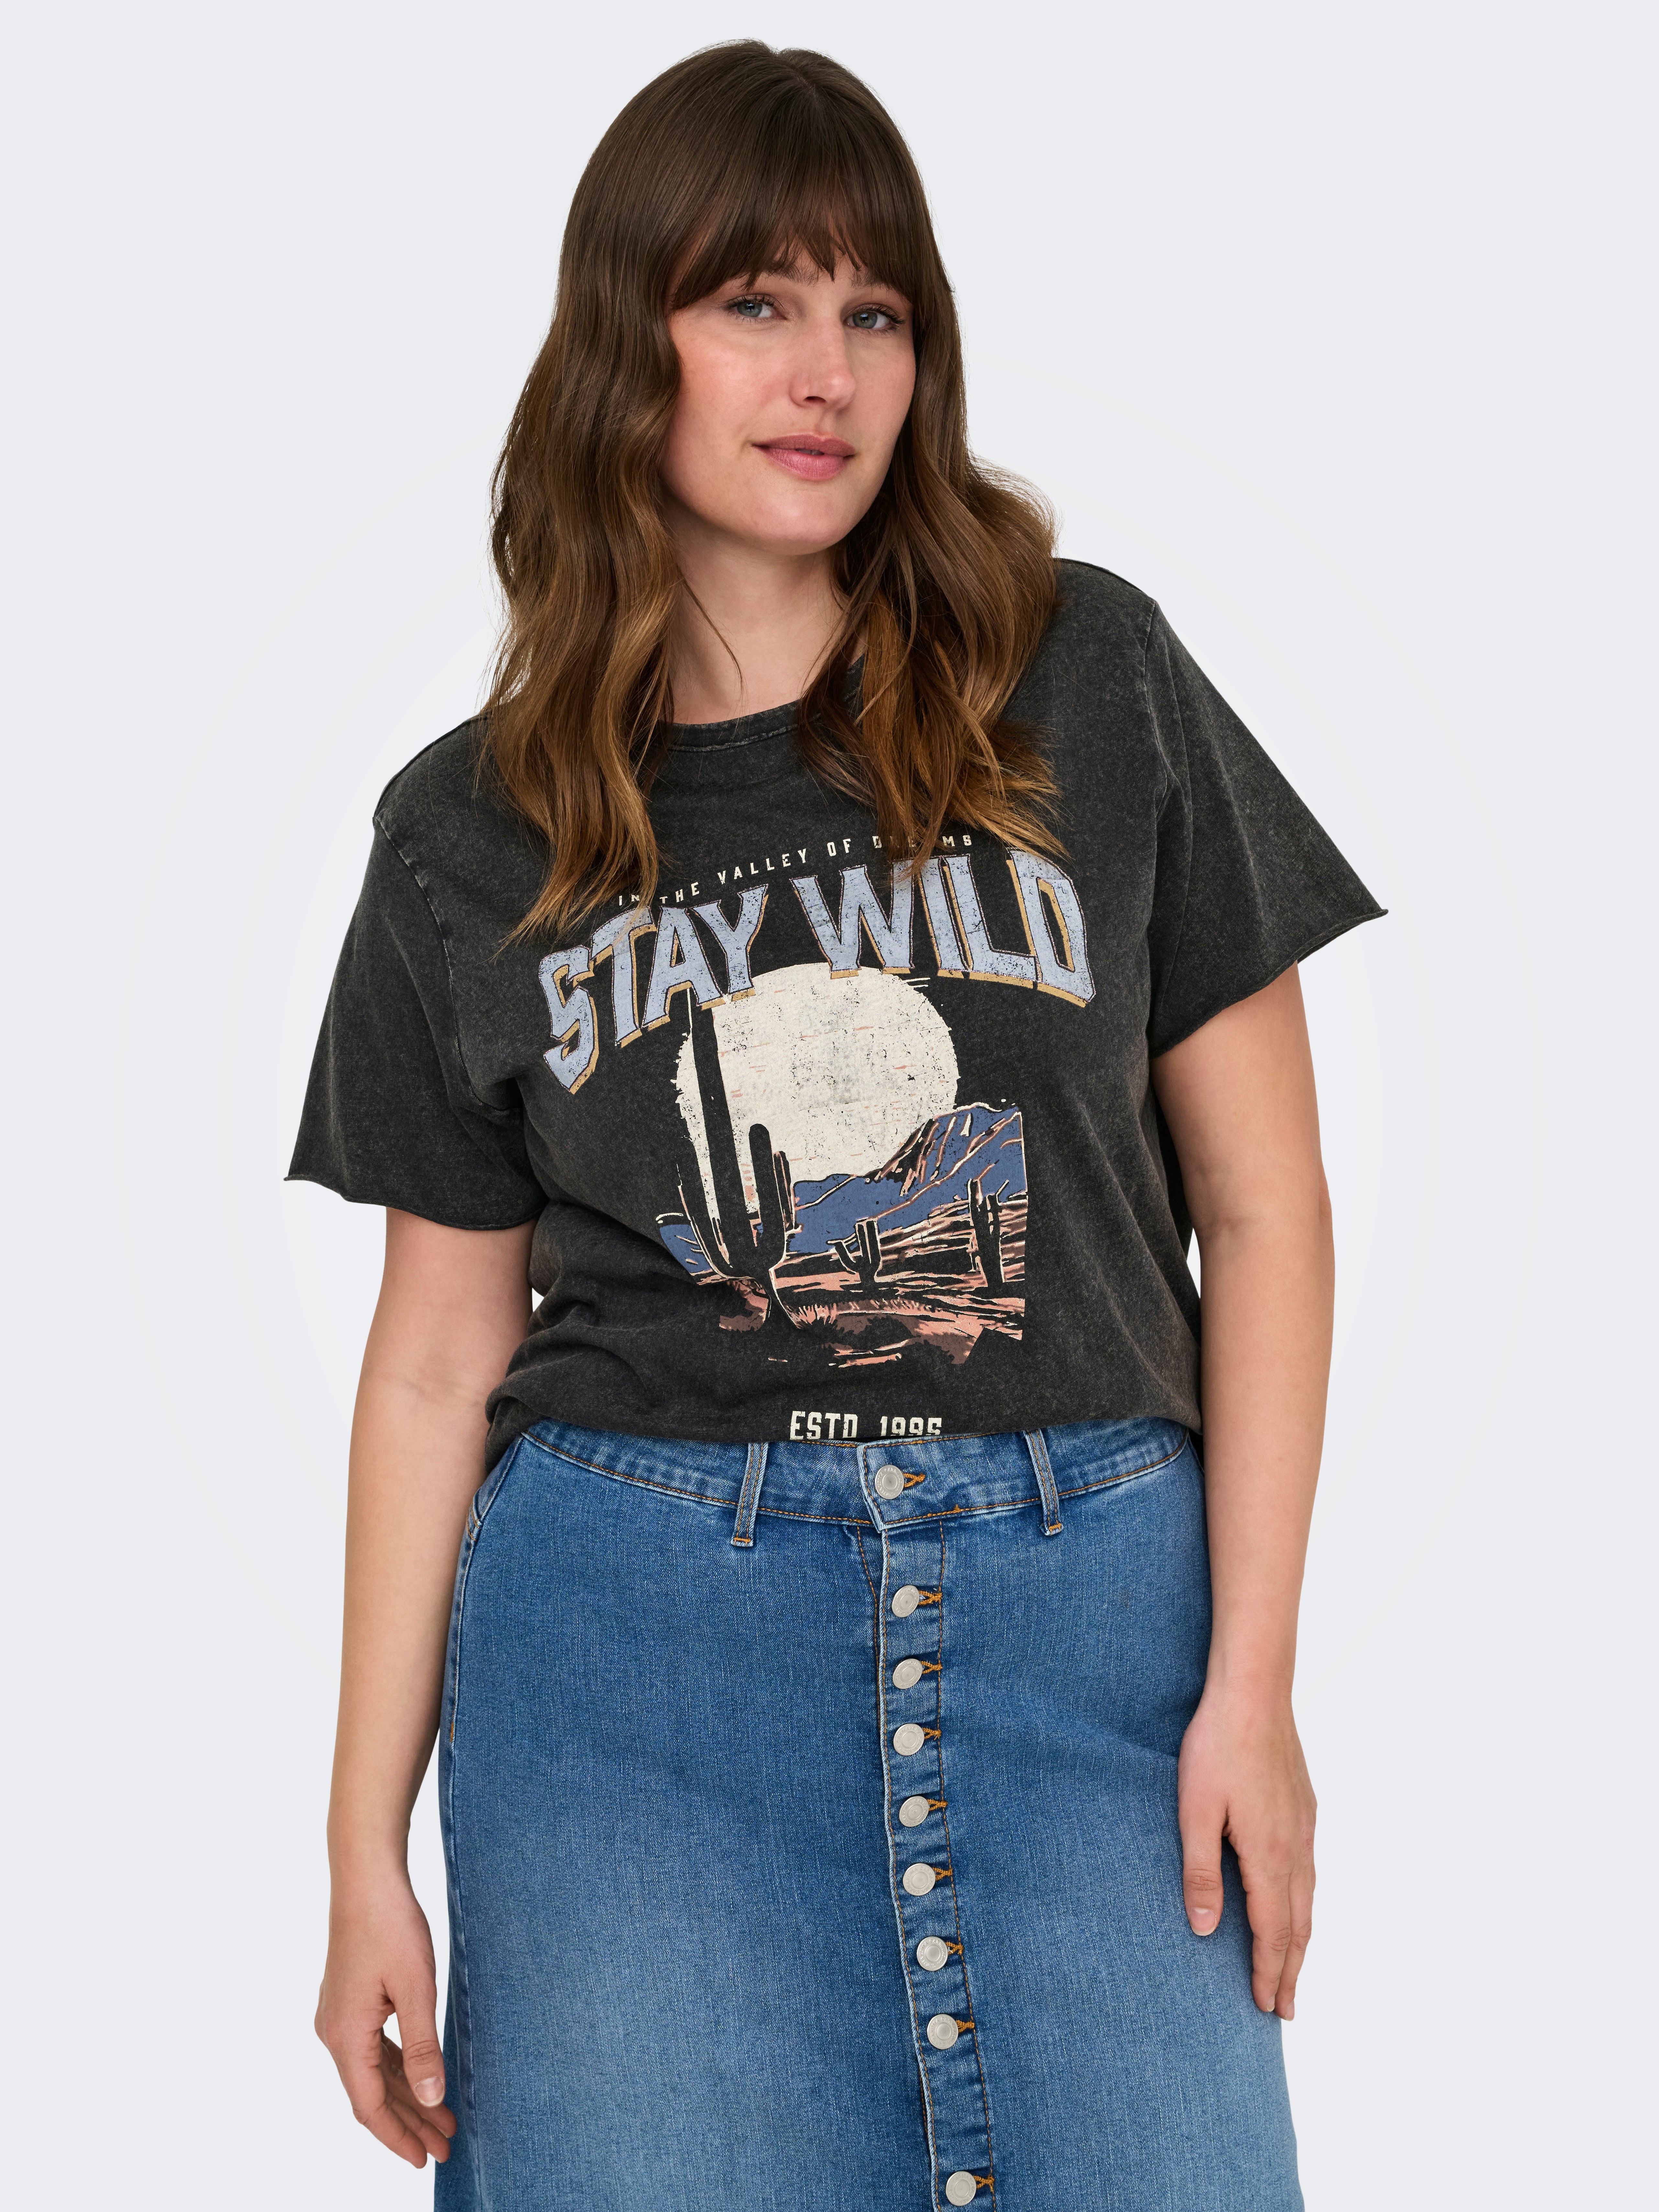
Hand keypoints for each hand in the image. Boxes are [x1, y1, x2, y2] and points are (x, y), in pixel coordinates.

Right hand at [315, 1872, 455, 2166]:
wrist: (366, 1878)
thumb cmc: (391, 1926)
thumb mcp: (417, 1989)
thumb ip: (424, 2046)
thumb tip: (432, 2099)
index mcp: (346, 2037)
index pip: (370, 2106)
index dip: (398, 2137)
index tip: (426, 2159)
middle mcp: (335, 2032)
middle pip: (373, 2094)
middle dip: (410, 2122)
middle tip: (446, 2145)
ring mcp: (339, 2016)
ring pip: (375, 2072)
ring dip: (408, 2095)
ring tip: (443, 2119)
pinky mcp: (350, 2001)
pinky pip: (374, 2048)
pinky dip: (399, 2067)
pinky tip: (422, 2077)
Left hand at [1177, 1684, 1315, 2017]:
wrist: (1253, 1693)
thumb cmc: (1216, 1748)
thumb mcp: (1195, 1811)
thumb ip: (1201, 1873)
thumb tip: (1206, 1931)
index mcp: (1268, 1855)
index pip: (1273, 1932)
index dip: (1270, 1972)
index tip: (1268, 2007)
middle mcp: (1295, 1847)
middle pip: (1298, 1925)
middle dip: (1291, 1970)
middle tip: (1286, 2010)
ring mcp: (1304, 1825)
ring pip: (1308, 1899)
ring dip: (1301, 1939)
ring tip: (1293, 1968)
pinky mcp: (1303, 1806)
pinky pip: (1309, 1871)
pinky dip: (1304, 1903)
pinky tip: (1296, 1902)